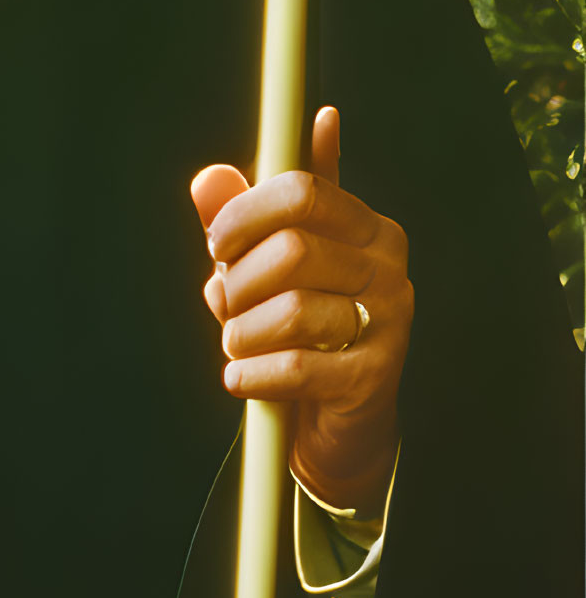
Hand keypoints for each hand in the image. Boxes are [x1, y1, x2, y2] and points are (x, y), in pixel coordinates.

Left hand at [190, 107, 412, 516]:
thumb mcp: (262, 264)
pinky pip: (296, 368)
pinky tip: (239, 377)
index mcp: (367, 227)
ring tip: (237, 343)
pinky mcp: (374, 377)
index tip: (217, 243)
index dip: (245, 213)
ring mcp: (390, 323)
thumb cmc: (296, 323)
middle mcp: (388, 268)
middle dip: (240, 281)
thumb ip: (236, 218)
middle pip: (292, 249)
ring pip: (292, 311)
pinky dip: (253, 374)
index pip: (303, 191)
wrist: (335, 419)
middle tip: (227, 304)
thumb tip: (208, 178)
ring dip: (243, 332)